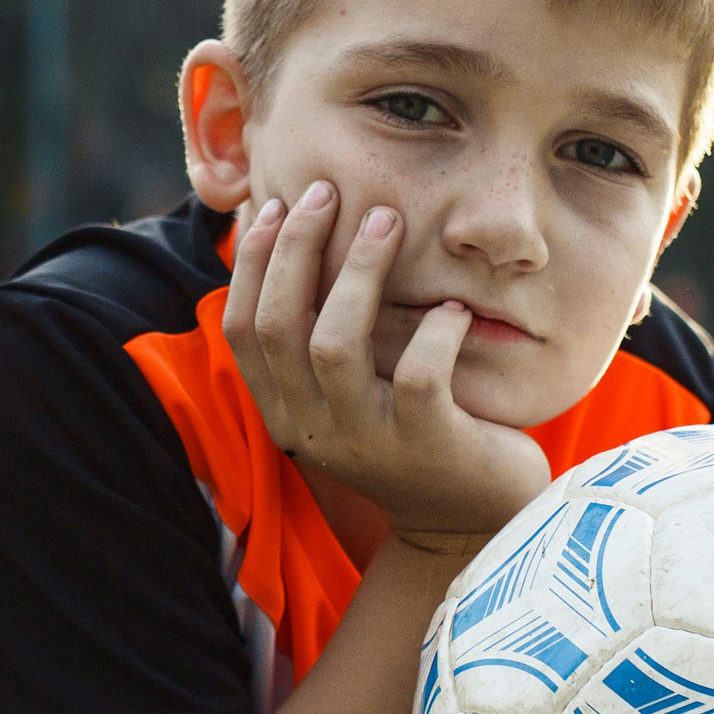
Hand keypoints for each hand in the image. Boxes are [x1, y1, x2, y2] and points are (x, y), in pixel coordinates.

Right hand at [221, 180, 548, 550]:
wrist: (472, 522)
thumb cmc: (413, 431)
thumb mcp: (351, 389)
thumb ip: (319, 337)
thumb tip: (292, 240)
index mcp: (284, 411)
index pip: (242, 329)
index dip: (252, 261)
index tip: (279, 204)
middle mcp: (312, 429)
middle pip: (279, 326)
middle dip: (298, 247)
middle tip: (329, 192)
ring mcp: (367, 441)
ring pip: (335, 344)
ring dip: (359, 272)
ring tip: (389, 220)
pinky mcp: (427, 447)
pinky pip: (420, 376)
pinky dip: (435, 332)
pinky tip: (454, 310)